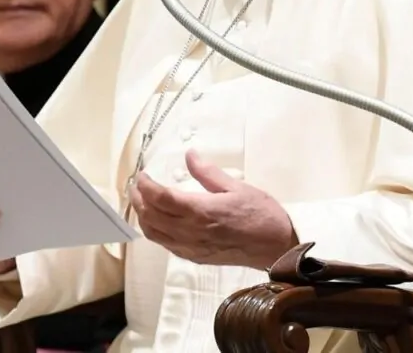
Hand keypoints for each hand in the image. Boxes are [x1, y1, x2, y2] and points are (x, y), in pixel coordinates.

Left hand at [130, 150, 297, 269]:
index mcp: (201, 211)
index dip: (146, 186)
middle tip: (137, 186)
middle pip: (152, 216)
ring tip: (142, 202)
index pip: (161, 198)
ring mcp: (192, 247)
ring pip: (155, 233)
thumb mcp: (237, 186)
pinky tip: (158, 222)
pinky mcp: (195, 257)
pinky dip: (155, 232)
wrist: (276, 246)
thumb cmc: (261, 214)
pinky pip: (166, 245)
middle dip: (139, 200)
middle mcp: (191, 231)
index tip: (142, 175)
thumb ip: (208, 172)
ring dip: (143, 217)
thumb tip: (189, 155)